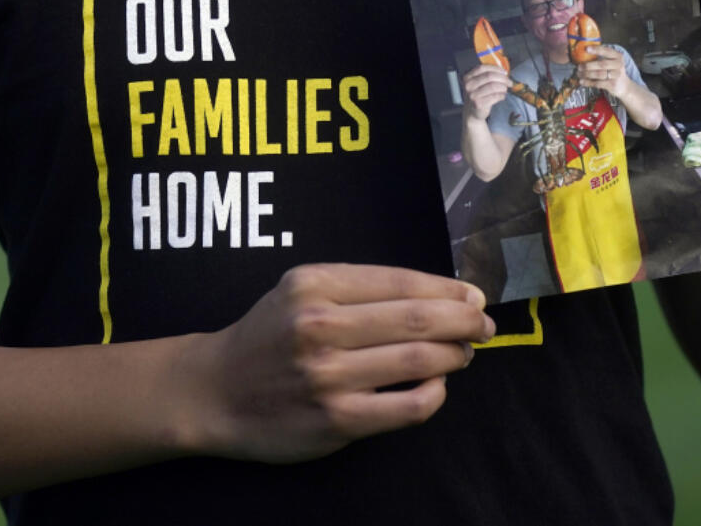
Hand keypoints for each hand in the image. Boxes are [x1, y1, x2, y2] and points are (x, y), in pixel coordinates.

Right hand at [189, 264, 494, 463]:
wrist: (215, 390)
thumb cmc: (268, 335)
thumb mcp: (300, 289)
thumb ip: (359, 287)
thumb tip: (442, 292)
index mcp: (314, 285)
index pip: (401, 282)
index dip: (448, 288)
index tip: (473, 295)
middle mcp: (319, 326)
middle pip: (418, 319)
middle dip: (465, 319)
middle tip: (485, 324)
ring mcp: (328, 375)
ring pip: (420, 361)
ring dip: (456, 354)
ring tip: (464, 352)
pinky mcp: (336, 419)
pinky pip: (408, 407)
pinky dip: (435, 394)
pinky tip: (437, 387)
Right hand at [461, 64, 512, 121]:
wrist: (472, 113)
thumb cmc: (479, 96)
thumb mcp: (478, 84)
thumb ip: (487, 76)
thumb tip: (504, 72)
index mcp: (467, 78)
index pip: (482, 68)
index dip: (496, 69)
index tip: (505, 72)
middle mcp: (468, 85)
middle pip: (489, 76)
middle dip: (503, 78)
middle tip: (510, 82)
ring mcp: (472, 95)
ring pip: (494, 86)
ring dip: (503, 87)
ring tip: (505, 90)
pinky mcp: (478, 104)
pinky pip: (495, 96)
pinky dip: (502, 95)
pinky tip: (502, 96)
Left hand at [576, 45, 627, 95]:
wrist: (624, 86)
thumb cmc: (613, 71)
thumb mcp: (612, 62)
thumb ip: (602, 57)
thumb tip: (583, 53)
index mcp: (618, 56)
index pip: (607, 51)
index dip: (597, 50)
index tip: (587, 49)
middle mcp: (618, 65)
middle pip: (602, 64)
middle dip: (588, 65)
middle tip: (579, 66)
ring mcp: (616, 75)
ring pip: (599, 74)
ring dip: (586, 74)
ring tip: (579, 74)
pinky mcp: (612, 85)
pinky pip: (598, 83)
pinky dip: (588, 82)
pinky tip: (582, 81)